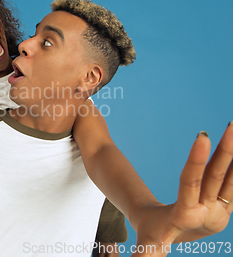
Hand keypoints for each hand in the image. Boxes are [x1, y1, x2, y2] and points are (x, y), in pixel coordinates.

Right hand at [133, 125, 232, 255]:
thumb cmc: (154, 236)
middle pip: (217, 176)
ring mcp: (220, 206)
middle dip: (226, 150)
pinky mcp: (225, 203)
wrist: (172, 238)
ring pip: (229, 176)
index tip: (202, 137)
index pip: (192, 183)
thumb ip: (145, 256)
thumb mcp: (149, 246)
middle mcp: (209, 210)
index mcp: (188, 214)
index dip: (196, 160)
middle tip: (232, 126)